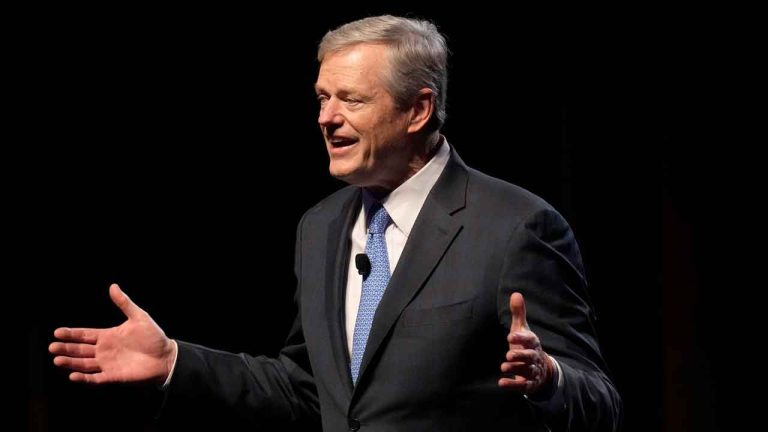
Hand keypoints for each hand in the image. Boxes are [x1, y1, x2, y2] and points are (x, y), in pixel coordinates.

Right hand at [49, 283, 176, 384]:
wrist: (166, 357)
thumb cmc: (153, 337)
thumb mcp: (139, 317)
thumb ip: (124, 303)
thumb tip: (113, 286)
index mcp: (108, 336)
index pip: (85, 335)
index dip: (71, 334)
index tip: (57, 332)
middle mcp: (105, 350)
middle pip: (80, 350)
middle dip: (66, 349)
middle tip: (52, 347)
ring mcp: (108, 364)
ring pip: (84, 364)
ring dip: (71, 363)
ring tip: (57, 360)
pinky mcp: (113, 376)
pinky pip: (96, 378)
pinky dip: (84, 378)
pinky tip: (73, 376)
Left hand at [498, 292, 553, 394]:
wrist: (542, 370)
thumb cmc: (527, 346)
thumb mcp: (523, 330)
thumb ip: (518, 314)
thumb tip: (516, 294)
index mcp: (533, 343)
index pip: (529, 340)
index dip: (521, 338)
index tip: (510, 336)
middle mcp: (534, 357)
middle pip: (529, 356)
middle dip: (520, 356)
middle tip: (508, 355)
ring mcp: (532, 371)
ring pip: (526, 370)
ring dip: (515, 369)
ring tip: (503, 367)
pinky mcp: (528, 384)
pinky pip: (522, 385)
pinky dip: (512, 385)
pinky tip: (501, 383)